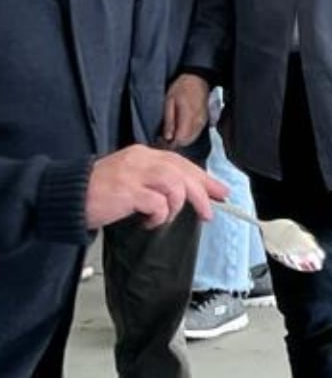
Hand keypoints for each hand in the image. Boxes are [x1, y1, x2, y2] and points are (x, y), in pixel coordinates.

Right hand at [86, 145, 227, 229]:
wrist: (66, 197)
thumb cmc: (100, 192)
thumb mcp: (131, 179)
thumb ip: (156, 181)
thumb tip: (188, 194)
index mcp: (143, 155)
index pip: (181, 163)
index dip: (203, 178)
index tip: (220, 192)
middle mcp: (141, 160)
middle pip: (183, 172)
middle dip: (201, 193)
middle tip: (209, 213)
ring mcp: (134, 174)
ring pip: (175, 185)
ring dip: (177, 206)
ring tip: (166, 218)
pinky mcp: (127, 191)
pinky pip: (158, 203)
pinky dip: (160, 216)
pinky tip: (150, 222)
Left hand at [161, 74, 211, 147]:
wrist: (198, 79)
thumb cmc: (181, 88)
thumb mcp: (169, 101)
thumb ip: (169, 120)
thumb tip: (167, 138)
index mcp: (188, 117)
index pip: (181, 139)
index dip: (170, 143)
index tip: (161, 140)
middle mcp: (198, 122)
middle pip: (187, 142)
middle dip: (175, 143)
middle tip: (164, 136)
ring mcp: (203, 122)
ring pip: (192, 139)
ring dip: (181, 139)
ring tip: (171, 133)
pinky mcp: (205, 121)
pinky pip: (196, 134)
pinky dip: (187, 135)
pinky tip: (180, 129)